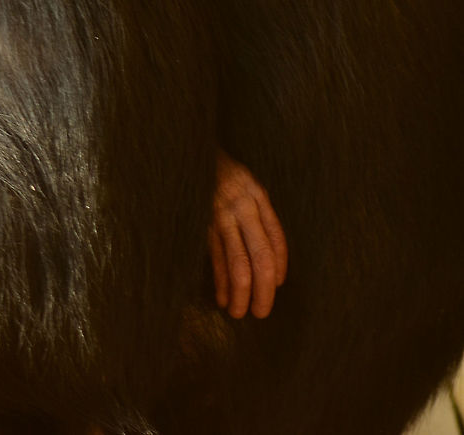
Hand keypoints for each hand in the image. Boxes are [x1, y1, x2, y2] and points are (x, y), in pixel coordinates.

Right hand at [208, 152, 287, 318]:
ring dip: (240, 292)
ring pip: (236, 262)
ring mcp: (219, 216)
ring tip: (240, 313)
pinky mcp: (200, 222)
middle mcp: (241, 207)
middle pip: (260, 256)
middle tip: (262, 311)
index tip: (278, 284)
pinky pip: (214, 257)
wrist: (184, 152)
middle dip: (263, 289)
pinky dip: (220, 280)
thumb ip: (258, 210)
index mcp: (257, 195)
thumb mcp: (246, 182)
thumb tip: (271, 254)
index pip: (277, 237)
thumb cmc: (218, 171)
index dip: (281, 265)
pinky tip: (222, 297)